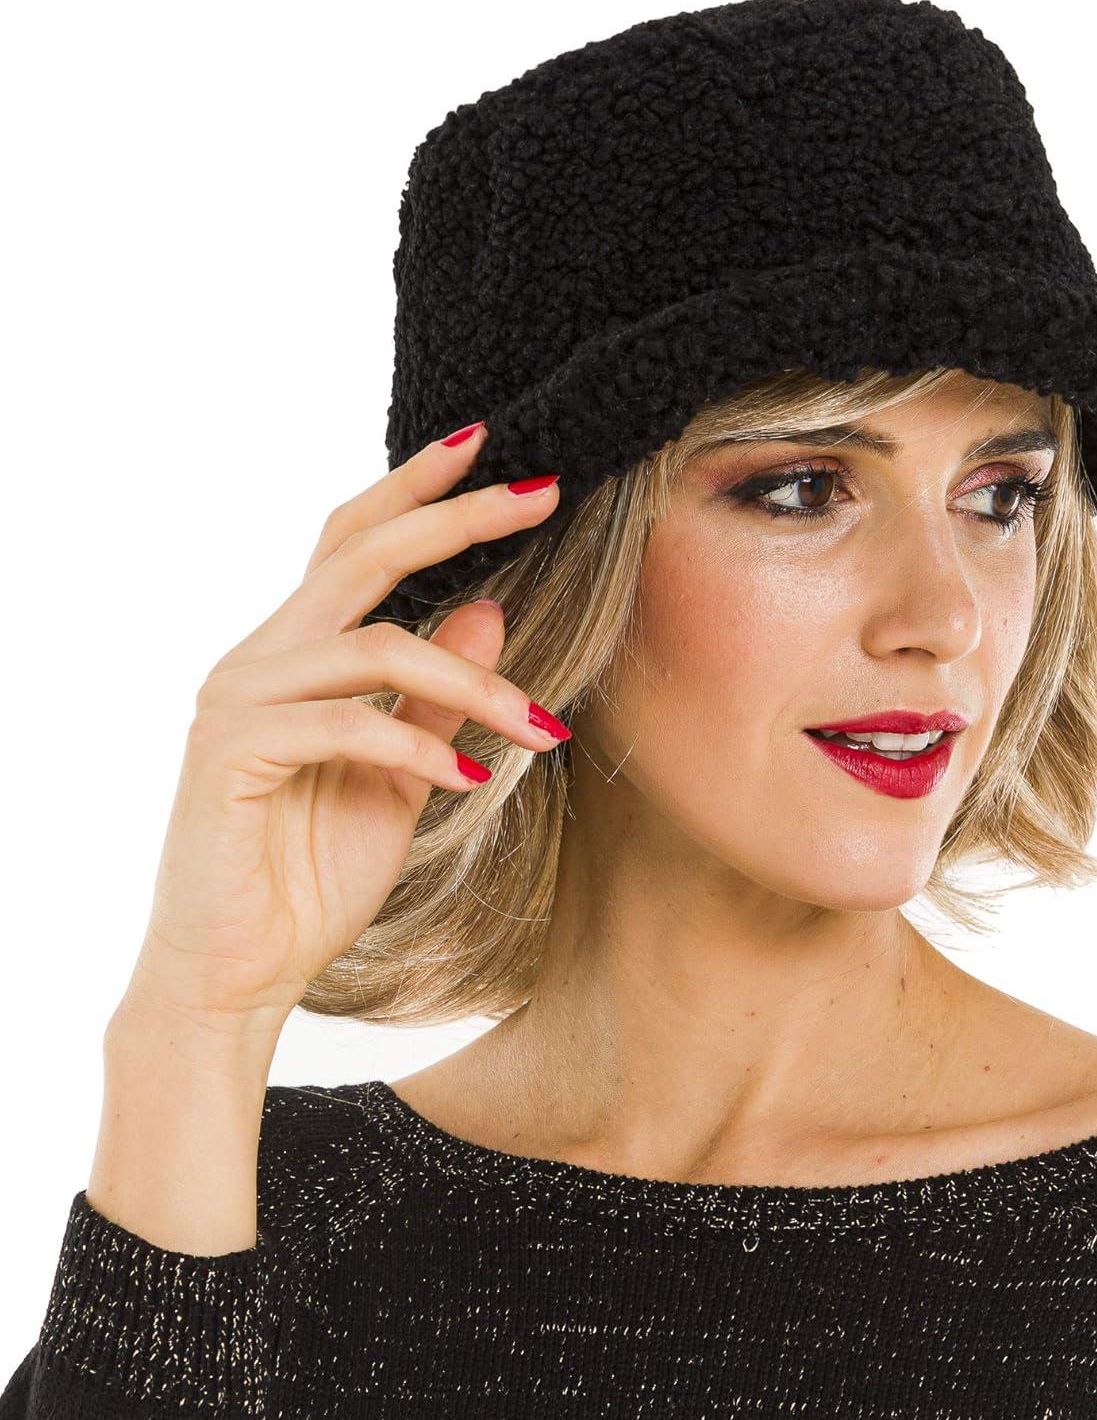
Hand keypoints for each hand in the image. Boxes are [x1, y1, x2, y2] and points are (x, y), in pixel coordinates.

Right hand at [118, 422, 563, 1037]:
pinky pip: (349, 726)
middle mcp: (259, 658)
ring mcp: (238, 700)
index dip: (418, 491)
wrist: (239, 973)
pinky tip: (472, 781)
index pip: (355, 545)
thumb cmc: (310, 875)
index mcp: (296, 654)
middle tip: (542, 492)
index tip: (491, 446)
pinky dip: (422, 751)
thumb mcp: (402, 776)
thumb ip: (437, 698)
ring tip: (538, 727)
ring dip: (475, 683)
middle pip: (361, 555)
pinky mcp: (231, 753)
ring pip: (377, 647)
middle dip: (456, 518)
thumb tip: (488, 607)